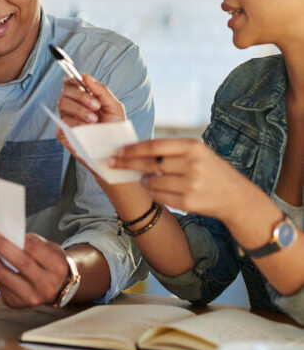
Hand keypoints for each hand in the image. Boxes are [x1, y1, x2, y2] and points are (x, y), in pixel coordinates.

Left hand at [0, 226, 68, 307]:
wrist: (57, 287)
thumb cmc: (49, 262)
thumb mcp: (47, 247)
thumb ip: (28, 241)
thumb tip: (1, 233)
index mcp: (56, 266)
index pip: (31, 249)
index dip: (11, 238)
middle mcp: (45, 285)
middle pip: (17, 263)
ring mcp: (31, 297)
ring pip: (3, 275)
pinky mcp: (16, 304)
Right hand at [56, 74, 125, 177]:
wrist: (116, 151)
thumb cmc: (115, 129)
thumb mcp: (114, 107)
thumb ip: (101, 90)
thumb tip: (86, 76)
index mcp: (83, 98)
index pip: (70, 82)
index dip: (72, 78)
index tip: (80, 81)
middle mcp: (73, 107)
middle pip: (65, 91)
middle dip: (81, 96)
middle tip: (96, 106)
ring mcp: (67, 119)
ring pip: (62, 104)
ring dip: (79, 109)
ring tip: (94, 119)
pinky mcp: (64, 133)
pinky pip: (62, 122)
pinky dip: (74, 122)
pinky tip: (85, 128)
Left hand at [109, 138, 259, 220]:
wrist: (237, 197)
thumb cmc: (209, 170)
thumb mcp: (196, 152)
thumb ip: (170, 149)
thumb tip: (133, 149)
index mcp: (192, 146)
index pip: (154, 146)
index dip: (132, 149)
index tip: (117, 151)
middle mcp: (192, 164)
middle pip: (149, 164)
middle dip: (127, 163)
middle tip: (112, 163)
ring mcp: (190, 185)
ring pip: (151, 182)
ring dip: (144, 181)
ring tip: (148, 179)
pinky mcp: (188, 203)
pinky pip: (159, 197)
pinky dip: (153, 193)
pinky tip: (157, 189)